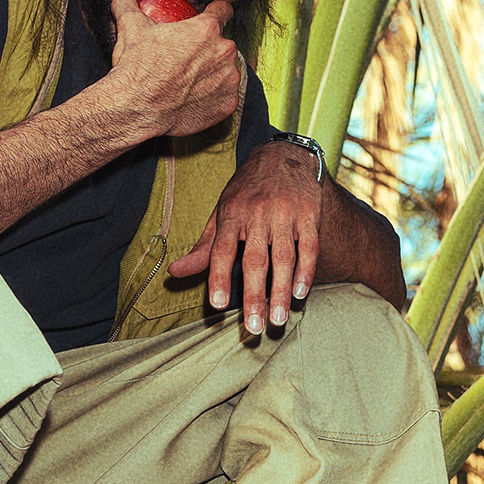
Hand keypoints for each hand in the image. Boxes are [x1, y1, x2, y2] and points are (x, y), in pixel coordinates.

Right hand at [101, 0, 242, 139]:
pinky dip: (213, 99)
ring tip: (188, 84)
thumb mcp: (130, 29)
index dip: (215, 13)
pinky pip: (225, 98)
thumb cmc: (137, 69)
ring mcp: (229, 80)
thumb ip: (128, 8)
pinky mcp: (228, 104)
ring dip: (213, 75)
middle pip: (223, 45)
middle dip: (209, 51)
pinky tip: (193, 101)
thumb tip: (122, 1)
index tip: (209, 21)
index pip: (223, 10)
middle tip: (185, 62)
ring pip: (226, 72)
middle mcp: (224, 52)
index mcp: (206, 29)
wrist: (136, 110)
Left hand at [168, 141, 322, 333]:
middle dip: (254, 296)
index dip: (218, 277)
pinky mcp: (309, 213)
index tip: (218, 305)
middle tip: (254, 327)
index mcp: (231, 214)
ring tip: (279, 319)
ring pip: (284, 257)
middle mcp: (257, 213)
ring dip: (282, 290)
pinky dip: (306, 271)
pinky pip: (309, 246)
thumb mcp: (221, 213)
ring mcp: (285, 213)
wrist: (282, 156)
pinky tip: (301, 293)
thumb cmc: (246, 192)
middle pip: (255, 259)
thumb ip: (203, 248)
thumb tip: (174, 273)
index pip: (221, 249)